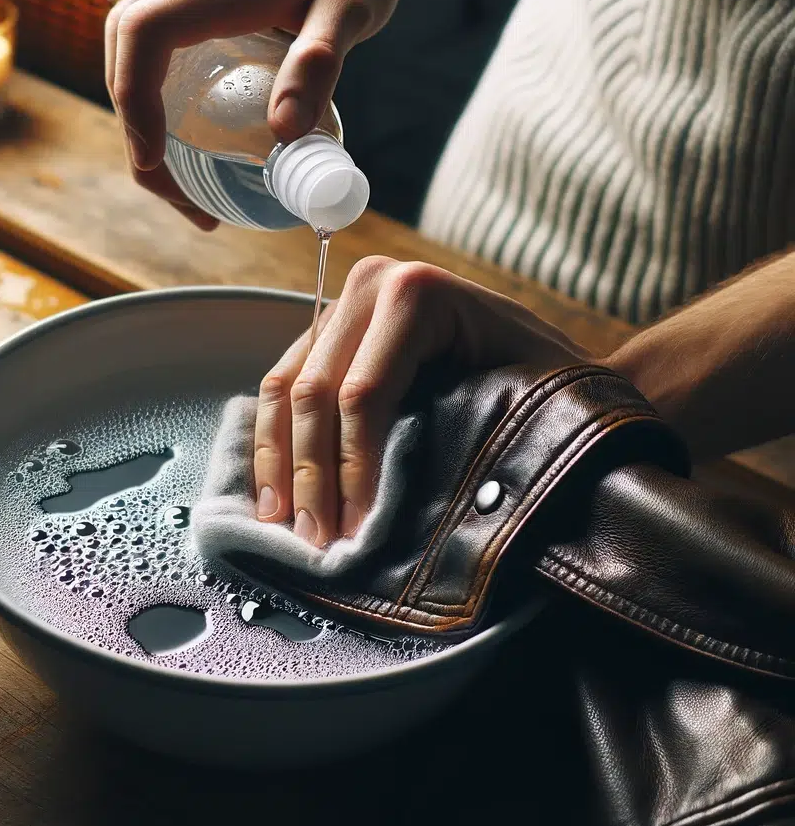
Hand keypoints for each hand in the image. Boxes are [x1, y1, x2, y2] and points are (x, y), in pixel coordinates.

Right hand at [104, 0, 400, 227]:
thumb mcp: (351, 12)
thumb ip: (319, 64)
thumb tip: (283, 133)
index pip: (146, 32)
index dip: (135, 97)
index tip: (153, 160)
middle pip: (124, 52)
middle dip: (135, 132)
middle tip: (181, 198)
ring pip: (127, 58)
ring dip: (139, 127)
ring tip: (181, 192)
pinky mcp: (178, 4)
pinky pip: (146, 56)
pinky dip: (152, 108)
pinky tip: (183, 153)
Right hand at [253, 257, 588, 546]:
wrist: (542, 347)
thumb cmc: (550, 378)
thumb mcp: (537, 390)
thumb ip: (496, 422)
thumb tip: (452, 497)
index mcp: (417, 293)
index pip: (363, 395)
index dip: (353, 469)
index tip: (357, 531)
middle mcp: (370, 286)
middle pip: (315, 393)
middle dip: (312, 474)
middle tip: (316, 539)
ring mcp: (343, 305)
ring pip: (285, 389)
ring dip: (279, 462)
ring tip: (283, 524)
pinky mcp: (328, 330)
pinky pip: (282, 384)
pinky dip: (274, 440)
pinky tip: (275, 491)